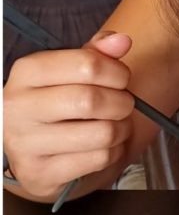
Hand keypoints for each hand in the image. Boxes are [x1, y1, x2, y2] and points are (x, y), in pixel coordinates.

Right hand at [3, 31, 135, 199]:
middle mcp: (18, 107)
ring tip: (116, 124)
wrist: (30, 149)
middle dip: (122, 102)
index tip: (122, 78)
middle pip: (91, 101)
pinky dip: (114, 151)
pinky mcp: (40, 173)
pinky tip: (105, 145)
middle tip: (124, 104)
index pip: (86, 65)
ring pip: (101, 134)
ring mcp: (25, 143)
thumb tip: (122, 41)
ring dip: (122, 129)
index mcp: (26, 72)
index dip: (117, 71)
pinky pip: (98, 159)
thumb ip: (97, 53)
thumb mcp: (70, 70)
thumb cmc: (57, 100)